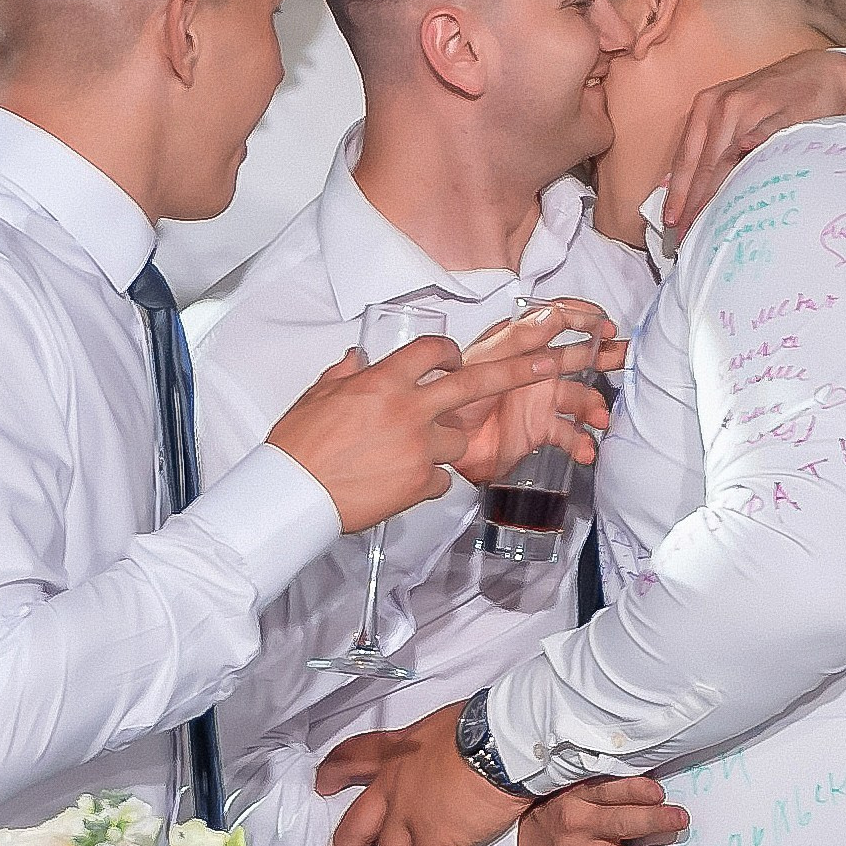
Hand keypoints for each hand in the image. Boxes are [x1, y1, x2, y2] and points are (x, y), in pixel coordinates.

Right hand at [269, 336, 579, 535]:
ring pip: (458, 438)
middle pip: (475, 383)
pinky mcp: (422, 483)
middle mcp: (409, 409)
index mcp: (383, 381)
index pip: (432, 351)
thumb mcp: (318, 396)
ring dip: (446, 441)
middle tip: (550, 361)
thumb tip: (356, 360)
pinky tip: (399, 483)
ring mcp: (420, 448)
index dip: (448, 351)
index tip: (454, 357)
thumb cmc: (300, 444)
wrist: (295, 494)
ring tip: (408, 453)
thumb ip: (345, 375)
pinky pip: (443, 477)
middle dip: (518, 369)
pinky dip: (429, 478)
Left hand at [318, 704, 526, 845]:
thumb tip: (446, 755)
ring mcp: (409, 818)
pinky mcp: (434, 843)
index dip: (335, 773)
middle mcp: (393, 788)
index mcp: (396, 754)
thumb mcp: (440, 726)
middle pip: (355, 829)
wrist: (499, 742)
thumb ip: (429, 747)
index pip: (353, 758)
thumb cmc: (480, 725)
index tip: (322, 785)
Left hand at [449, 301, 624, 486]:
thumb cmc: (451, 399)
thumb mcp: (483, 362)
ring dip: (594, 406)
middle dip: (605, 355)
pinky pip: (570, 433)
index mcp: (519, 345)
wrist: (441, 446)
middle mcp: (534, 369)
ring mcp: (539, 399)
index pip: (556, 320)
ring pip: (580, 396)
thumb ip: (518, 339)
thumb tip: (553, 316)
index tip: (603, 322)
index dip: (582, 316)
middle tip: (623, 358)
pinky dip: (581, 442)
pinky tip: (584, 449)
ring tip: (599, 418)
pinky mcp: (540, 430)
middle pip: (579, 355)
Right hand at [516, 777, 686, 845]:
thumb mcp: (574, 791)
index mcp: (578, 799)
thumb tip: (652, 785)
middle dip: (652, 822)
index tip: (659, 792)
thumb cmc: (560, 814)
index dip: (635, 790)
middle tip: (679, 819)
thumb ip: (607, 788)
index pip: (609, 791)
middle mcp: (579, 829)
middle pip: (619, 824)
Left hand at [663, 48, 845, 245]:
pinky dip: (755, 155)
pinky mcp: (787, 112)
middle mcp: (726, 105)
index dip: (678, 191)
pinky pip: (767, 138)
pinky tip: (747, 177)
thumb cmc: (773, 99)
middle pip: (706, 162)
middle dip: (695, 201)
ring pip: (731, 157)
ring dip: (720, 193)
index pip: (687, 157)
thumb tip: (678, 187)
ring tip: (713, 224)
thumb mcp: (733, 115)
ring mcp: (757, 107)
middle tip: (689, 233)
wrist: (820, 73)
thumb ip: (709, 146)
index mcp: (708, 106)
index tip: (672, 221)